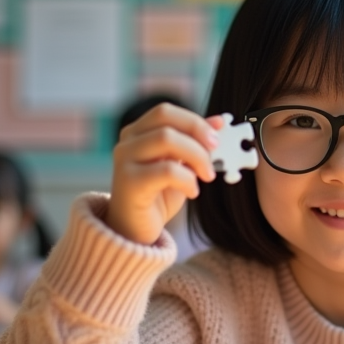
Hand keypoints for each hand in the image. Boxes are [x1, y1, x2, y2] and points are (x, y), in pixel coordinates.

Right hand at [106, 104, 221, 245]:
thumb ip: (195, 143)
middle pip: (165, 118)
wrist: (134, 232)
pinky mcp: (129, 182)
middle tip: (216, 153)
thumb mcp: (181, 166)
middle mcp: (127, 142)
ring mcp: (124, 160)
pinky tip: (192, 192)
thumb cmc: (158, 197)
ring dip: (196, 156)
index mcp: (138, 133)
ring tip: (206, 176)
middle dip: (197, 132)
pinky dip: (187, 179)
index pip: (166, 111)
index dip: (195, 121)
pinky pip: (166, 170)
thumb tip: (219, 121)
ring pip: (166, 139)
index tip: (216, 138)